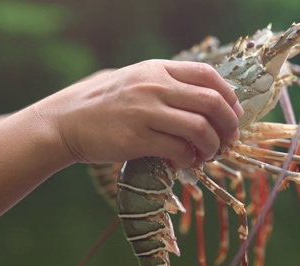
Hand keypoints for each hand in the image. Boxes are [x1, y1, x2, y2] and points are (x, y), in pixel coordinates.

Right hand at [35, 60, 242, 167]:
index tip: (233, 114)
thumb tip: (211, 102)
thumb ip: (169, 85)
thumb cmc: (107, 104)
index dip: (229, 96)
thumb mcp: (137, 81)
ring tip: (206, 156)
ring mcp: (144, 111)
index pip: (208, 75)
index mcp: (158, 69)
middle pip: (211, 102)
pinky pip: (177, 149)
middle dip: (228, 125)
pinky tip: (183, 163)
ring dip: (211, 146)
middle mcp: (154, 86)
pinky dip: (188, 159)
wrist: (67, 122)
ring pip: (199, 128)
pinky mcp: (135, 138)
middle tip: (228, 141)